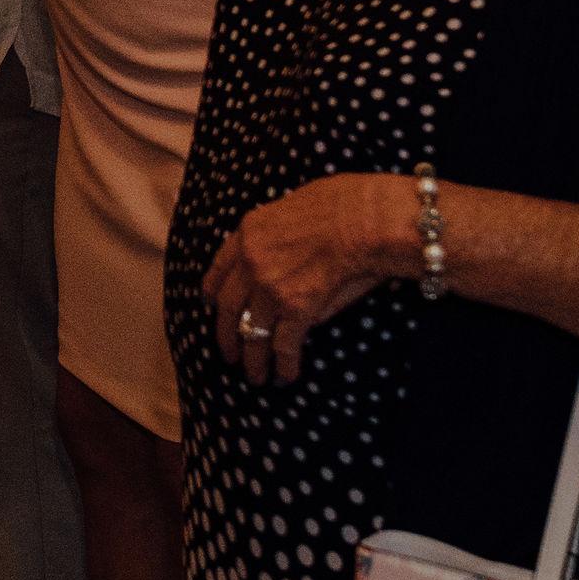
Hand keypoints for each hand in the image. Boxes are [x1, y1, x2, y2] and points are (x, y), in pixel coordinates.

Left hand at [203, 174, 401, 384]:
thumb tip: (282, 264)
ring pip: (252, 332)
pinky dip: (284, 364)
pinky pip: (283, 345)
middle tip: (229, 354)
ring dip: (253, 359)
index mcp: (248, 233)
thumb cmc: (345, 203)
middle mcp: (251, 262)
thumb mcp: (293, 206)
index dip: (214, 293)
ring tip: (255, 376)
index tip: (212, 306)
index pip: (219, 268)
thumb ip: (278, 237)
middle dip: (227, 335)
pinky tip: (285, 376)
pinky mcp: (296, 309)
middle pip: (229, 308)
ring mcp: (270, 287)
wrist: (366, 218)